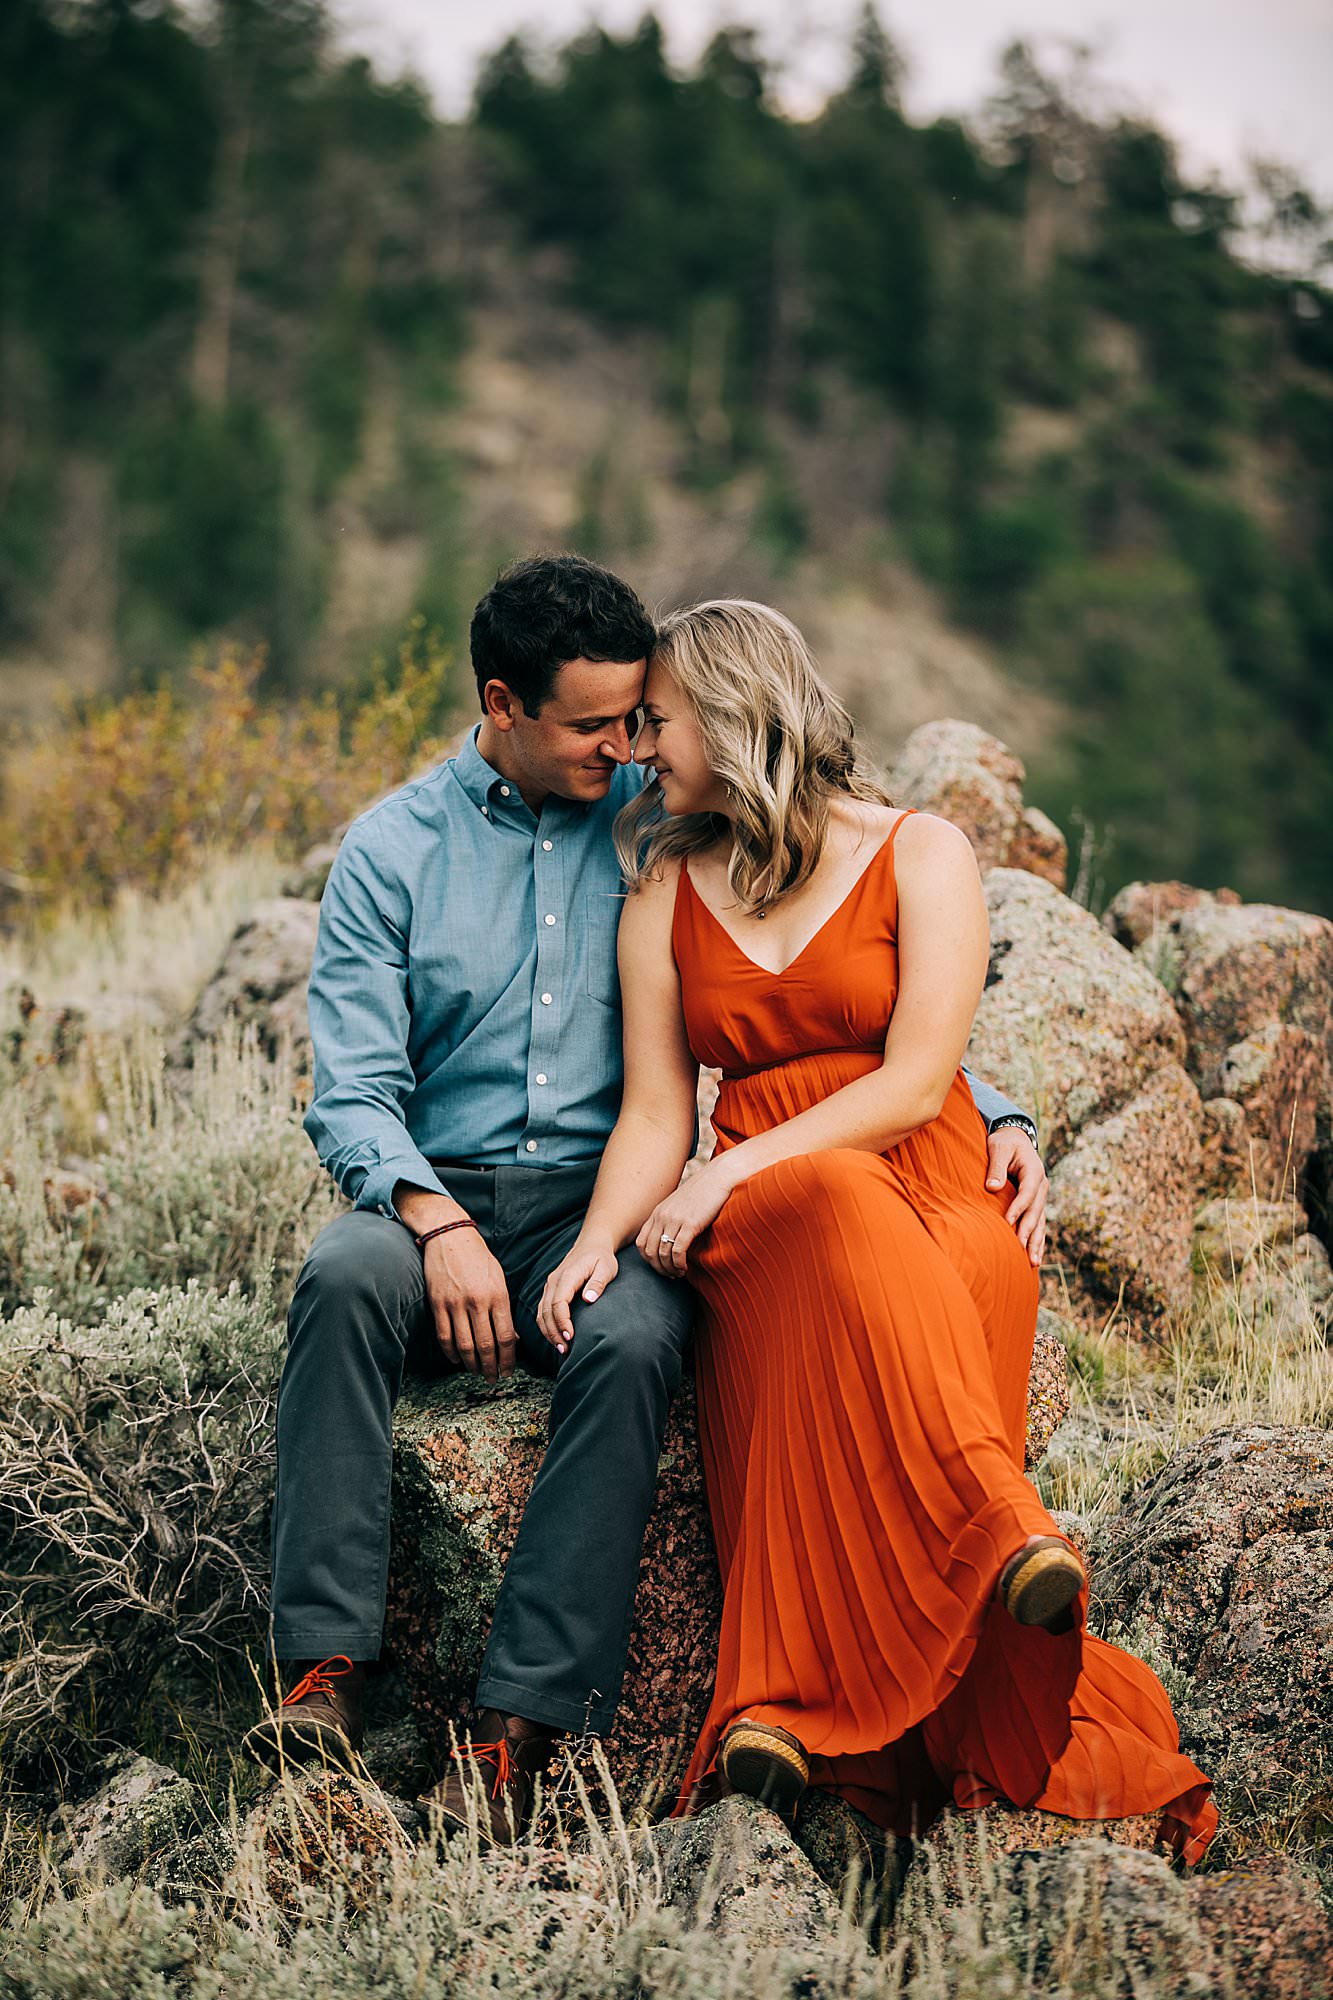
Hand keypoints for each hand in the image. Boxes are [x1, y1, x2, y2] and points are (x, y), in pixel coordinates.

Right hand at [423, 1228, 517, 1380]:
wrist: (450, 1237)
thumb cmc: (478, 1259)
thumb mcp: (499, 1280)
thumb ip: (505, 1309)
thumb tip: (513, 1339)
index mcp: (498, 1296)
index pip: (506, 1337)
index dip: (509, 1359)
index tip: (509, 1371)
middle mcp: (478, 1302)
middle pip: (486, 1345)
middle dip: (491, 1367)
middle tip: (494, 1379)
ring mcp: (455, 1304)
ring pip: (465, 1345)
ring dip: (472, 1364)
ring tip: (477, 1372)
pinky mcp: (437, 1304)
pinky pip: (444, 1336)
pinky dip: (451, 1352)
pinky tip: (457, 1359)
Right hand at [537, 1238, 618, 1357]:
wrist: (591, 1243)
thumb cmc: (601, 1257)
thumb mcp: (606, 1267)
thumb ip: (598, 1283)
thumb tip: (588, 1299)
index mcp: (567, 1276)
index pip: (559, 1303)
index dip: (562, 1322)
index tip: (571, 1336)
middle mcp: (554, 1281)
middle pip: (547, 1311)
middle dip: (554, 1332)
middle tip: (565, 1350)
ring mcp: (549, 1285)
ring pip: (541, 1313)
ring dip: (549, 1332)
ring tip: (561, 1348)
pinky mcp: (549, 1290)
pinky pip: (542, 1310)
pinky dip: (546, 1325)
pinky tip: (556, 1337)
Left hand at [636, 1161, 732, 1276]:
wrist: (719, 1177)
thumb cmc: (704, 1193)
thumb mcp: (680, 1205)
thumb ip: (672, 1219)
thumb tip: (671, 1239)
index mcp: (658, 1212)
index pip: (641, 1243)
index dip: (648, 1260)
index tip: (661, 1267)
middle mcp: (662, 1216)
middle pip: (649, 1251)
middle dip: (658, 1268)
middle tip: (670, 1275)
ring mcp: (675, 1219)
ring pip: (662, 1253)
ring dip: (669, 1269)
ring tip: (679, 1273)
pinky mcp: (690, 1224)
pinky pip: (678, 1251)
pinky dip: (679, 1264)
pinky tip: (686, 1268)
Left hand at [986, 1128, 1046, 1266]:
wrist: (1014, 1139)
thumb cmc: (1004, 1142)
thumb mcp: (998, 1147)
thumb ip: (996, 1167)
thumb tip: (992, 1188)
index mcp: (1034, 1171)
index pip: (1028, 1193)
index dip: (1018, 1208)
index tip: (1008, 1221)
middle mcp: (1042, 1186)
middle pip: (1036, 1211)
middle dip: (1029, 1231)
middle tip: (1021, 1249)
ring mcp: (1041, 1196)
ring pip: (1040, 1222)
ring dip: (1037, 1242)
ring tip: (1033, 1263)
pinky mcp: (1036, 1203)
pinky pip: (1038, 1224)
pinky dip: (1038, 1240)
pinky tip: (1035, 1257)